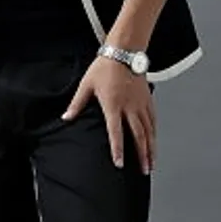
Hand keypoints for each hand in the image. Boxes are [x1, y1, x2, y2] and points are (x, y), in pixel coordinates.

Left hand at [62, 56, 155, 174]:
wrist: (123, 52)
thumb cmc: (105, 67)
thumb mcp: (86, 85)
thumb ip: (76, 104)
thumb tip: (66, 117)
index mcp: (113, 105)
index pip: (116, 132)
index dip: (117, 149)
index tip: (119, 164)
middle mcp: (130, 107)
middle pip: (138, 135)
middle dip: (142, 155)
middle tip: (144, 169)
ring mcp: (141, 104)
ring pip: (149, 130)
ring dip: (151, 147)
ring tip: (151, 162)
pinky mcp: (148, 99)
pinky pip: (153, 120)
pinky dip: (154, 133)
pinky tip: (154, 141)